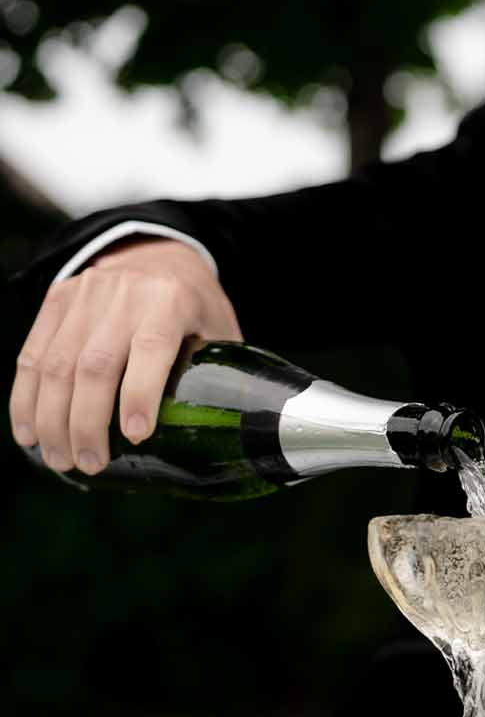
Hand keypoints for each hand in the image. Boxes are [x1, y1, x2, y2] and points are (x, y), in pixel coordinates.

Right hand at [10, 239, 240, 473]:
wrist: (158, 253)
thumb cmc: (194, 305)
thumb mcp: (219, 328)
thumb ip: (220, 372)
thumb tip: (227, 434)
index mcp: (171, 300)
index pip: (151, 348)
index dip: (140, 394)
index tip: (136, 435)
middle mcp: (125, 294)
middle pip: (94, 365)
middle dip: (87, 422)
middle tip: (89, 463)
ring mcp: (85, 294)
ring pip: (56, 363)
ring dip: (51, 419)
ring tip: (58, 458)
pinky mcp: (57, 299)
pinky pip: (33, 354)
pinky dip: (26, 398)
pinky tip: (28, 432)